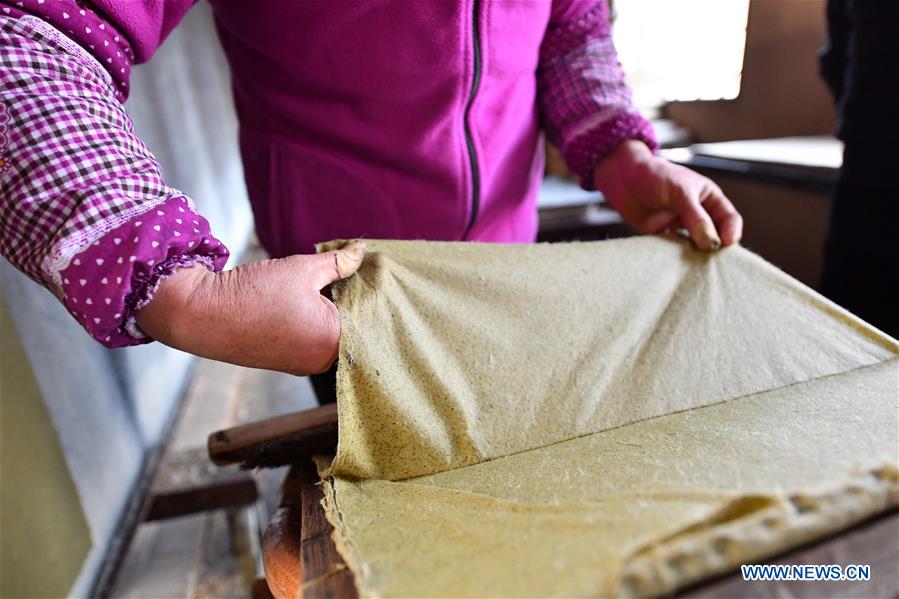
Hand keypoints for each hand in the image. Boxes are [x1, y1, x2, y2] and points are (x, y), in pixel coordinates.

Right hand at [136, 240, 365, 375]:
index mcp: (334, 340)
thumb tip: (361, 251)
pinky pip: (315, 340)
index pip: (370, 316)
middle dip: (356, 300)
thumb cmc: (252, 294)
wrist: (202, 316)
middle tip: (359, 272)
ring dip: (337, 310)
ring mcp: (305, 364)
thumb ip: (338, 263)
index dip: (373, 292)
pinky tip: (313, 300)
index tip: (376, 272)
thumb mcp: (302, 269)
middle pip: (355, 327)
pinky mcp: (289, 362)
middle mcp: (323, 360)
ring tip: (334, 283)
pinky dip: (319, 321)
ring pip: (335, 333)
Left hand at [593, 140, 742, 249]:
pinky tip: (678, 263)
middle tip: (714, 261)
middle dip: (717, 248)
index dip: (732, 232)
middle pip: (716, 236)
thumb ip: (696, 218)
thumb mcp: (680, 193)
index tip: (726, 244)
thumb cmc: (655, 176)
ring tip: (697, 265)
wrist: (624, 178)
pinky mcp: (665, 236)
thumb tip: (712, 243)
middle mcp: (699, 214)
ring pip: (698, 245)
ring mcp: (682, 226)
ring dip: (698, 255)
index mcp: (709, 199)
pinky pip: (677, 250)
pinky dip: (679, 258)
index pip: (729, 218)